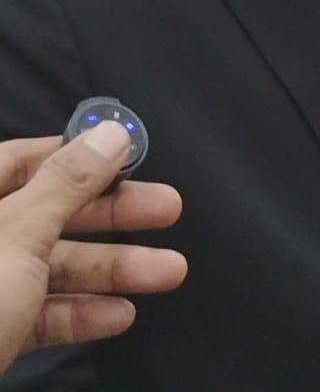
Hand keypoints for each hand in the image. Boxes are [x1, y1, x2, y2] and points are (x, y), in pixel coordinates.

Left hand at [0, 123, 186, 375]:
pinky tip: (119, 316)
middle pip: (51, 211)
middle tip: (168, 209)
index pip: (25, 159)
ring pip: (53, 266)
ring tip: (169, 271)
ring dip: (112, 269)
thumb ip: (69, 183)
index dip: (80, 155)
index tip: (132, 157)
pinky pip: (40, 314)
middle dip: (114, 215)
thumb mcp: (20, 233)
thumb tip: (112, 133)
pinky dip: (79, 314)